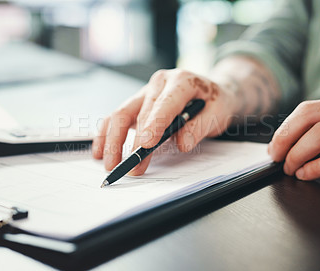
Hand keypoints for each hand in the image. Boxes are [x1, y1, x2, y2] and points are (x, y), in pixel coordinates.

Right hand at [92, 69, 237, 174]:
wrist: (212, 90)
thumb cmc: (215, 101)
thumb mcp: (219, 113)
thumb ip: (200, 126)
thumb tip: (181, 143)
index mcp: (181, 81)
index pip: (164, 104)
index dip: (153, 125)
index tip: (145, 145)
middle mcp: (159, 83)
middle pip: (139, 112)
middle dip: (132, 143)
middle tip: (130, 166)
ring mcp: (146, 92)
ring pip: (121, 113)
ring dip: (112, 140)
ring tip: (110, 164)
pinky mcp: (138, 103)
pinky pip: (117, 117)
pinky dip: (106, 134)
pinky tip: (100, 151)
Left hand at [268, 90, 319, 180]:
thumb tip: (293, 146)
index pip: (308, 109)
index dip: (285, 129)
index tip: (274, 147)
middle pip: (310, 115)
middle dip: (285, 138)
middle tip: (276, 158)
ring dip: (298, 153)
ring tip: (290, 168)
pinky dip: (318, 167)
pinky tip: (306, 174)